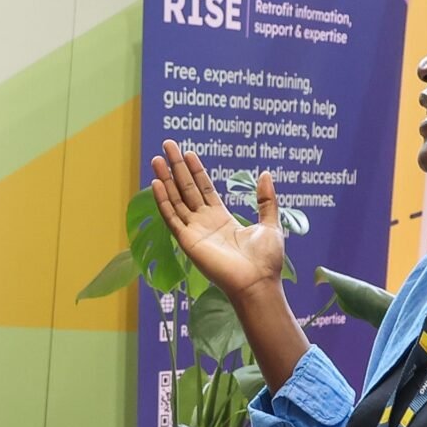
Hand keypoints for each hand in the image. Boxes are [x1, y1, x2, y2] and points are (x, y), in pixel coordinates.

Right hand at [151, 140, 286, 300]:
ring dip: (165, 179)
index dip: (196, 170)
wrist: (258, 282)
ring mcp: (194, 231)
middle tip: (168, 145)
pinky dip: (163, 201)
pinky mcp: (187, 241)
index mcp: (221, 218)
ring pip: (175, 199)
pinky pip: (172, 217)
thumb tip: (266, 173)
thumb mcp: (270, 223)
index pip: (204, 188)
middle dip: (177, 167)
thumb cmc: (266, 260)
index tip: (188, 152)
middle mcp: (204, 223)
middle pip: (186, 189)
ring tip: (157, 159)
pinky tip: (156, 183)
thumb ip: (266, 199)